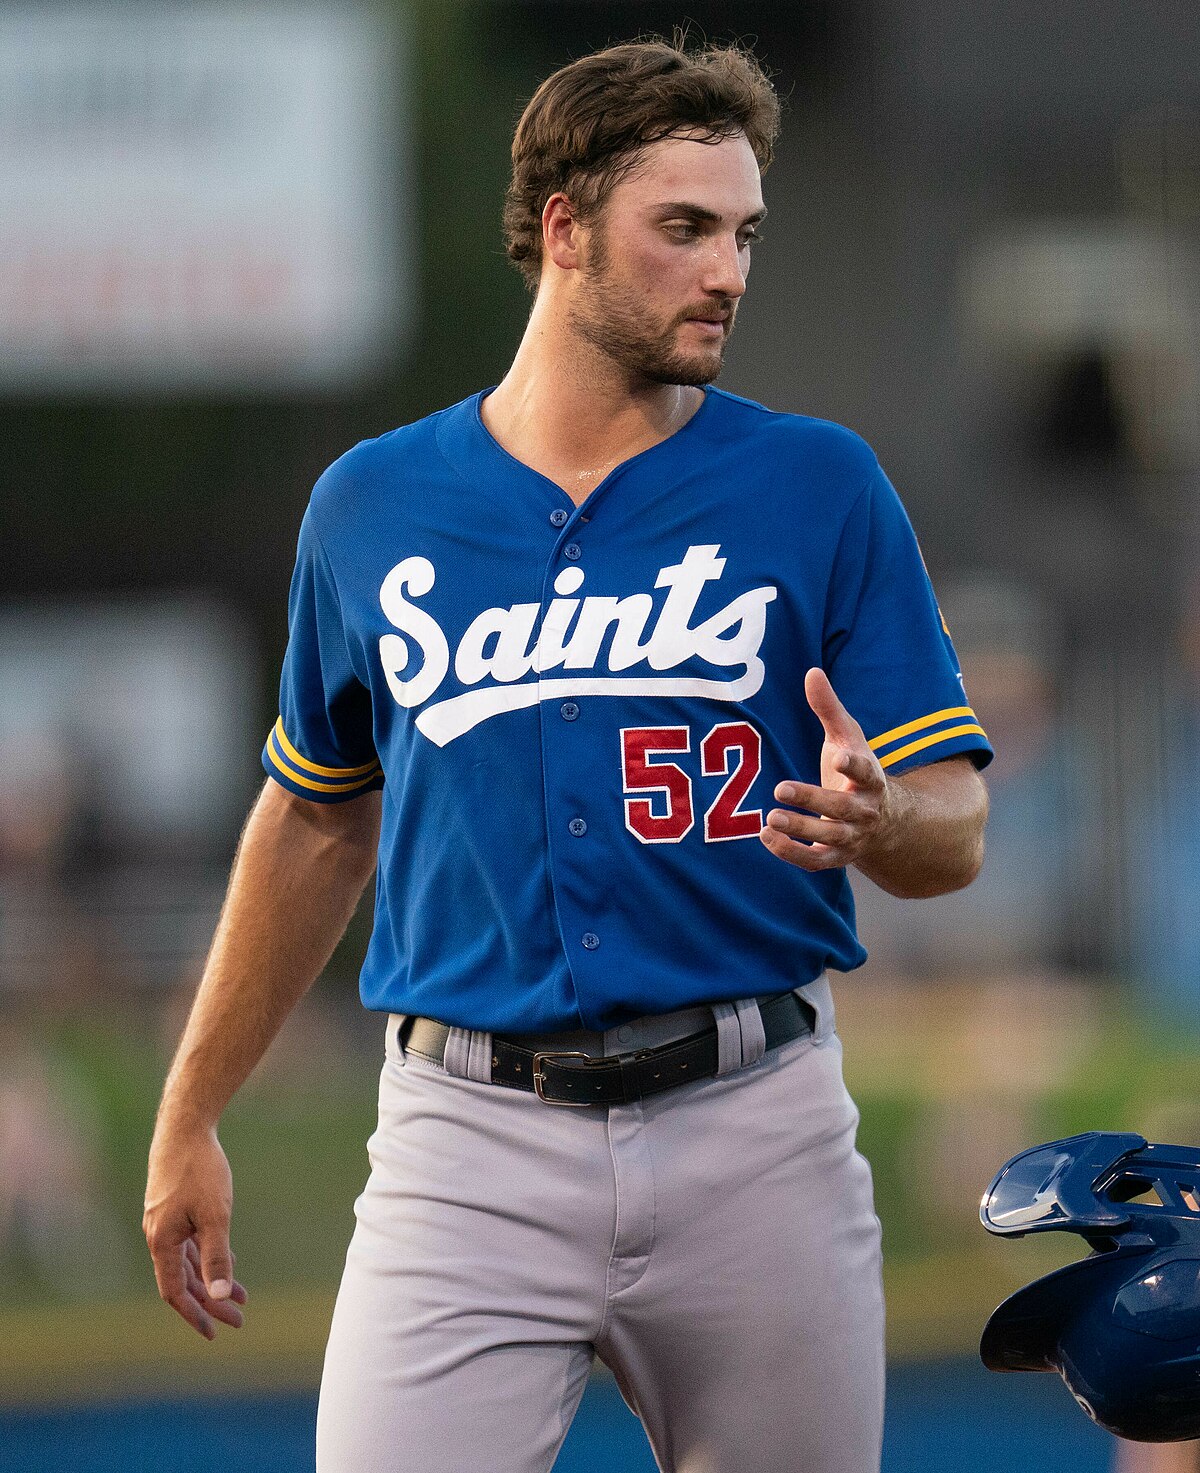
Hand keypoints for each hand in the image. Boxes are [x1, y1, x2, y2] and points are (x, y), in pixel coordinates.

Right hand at [143, 1124, 246, 1339]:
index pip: (176, 1292)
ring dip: (212, 1278)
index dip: (195, 1314)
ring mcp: (165, 1221)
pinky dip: (207, 1256)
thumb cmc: (199, 1170)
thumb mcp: (215, 1215)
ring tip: (240, 1295)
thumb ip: (217, 1255)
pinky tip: (228, 1260)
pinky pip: (189, 1243)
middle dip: (211, 1301)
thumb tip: (220, 1295)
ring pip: (188, 1261)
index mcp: (162, 1242)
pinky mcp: (173, 1207)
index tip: (215, 1332)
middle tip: (238, 1319)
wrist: (185, 1127)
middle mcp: (159, 1235)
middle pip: (184, 1280)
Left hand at [760, 667, 894, 872]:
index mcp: (872, 779)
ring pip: (829, 838)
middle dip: (813, 800)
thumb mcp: (848, 738)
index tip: (840, 757)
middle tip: (780, 789)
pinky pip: (815, 861)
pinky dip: (791, 853)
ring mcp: (851, 837)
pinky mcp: (835, 857)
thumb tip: (812, 672)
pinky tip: (766, 836)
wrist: (883, 821)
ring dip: (801, 830)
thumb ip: (829, 709)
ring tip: (771, 819)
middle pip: (842, 809)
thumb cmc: (855, 770)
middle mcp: (865, 811)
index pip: (866, 773)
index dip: (854, 766)